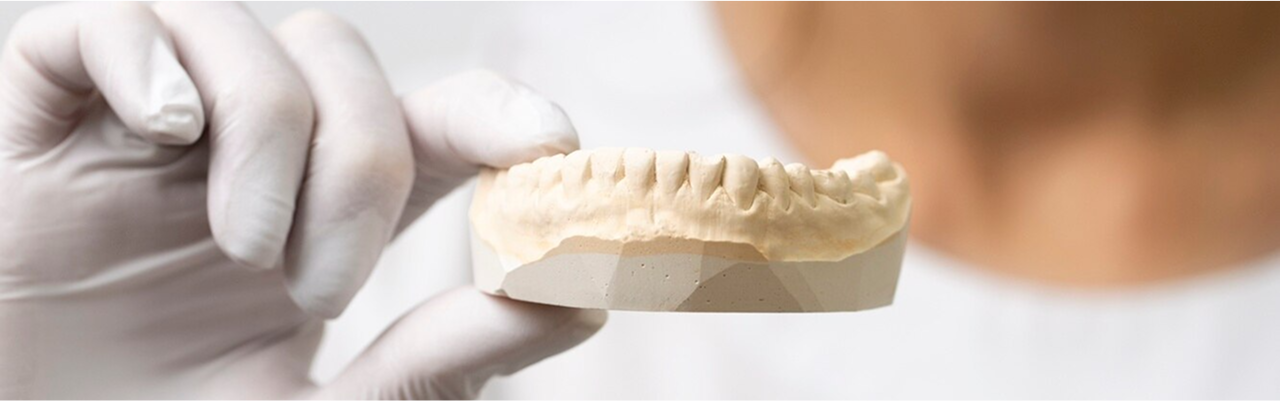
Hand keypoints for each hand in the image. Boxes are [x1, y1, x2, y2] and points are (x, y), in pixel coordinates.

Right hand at [0, 1, 603, 399]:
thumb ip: (434, 366)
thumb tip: (574, 303)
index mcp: (314, 212)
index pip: (426, 121)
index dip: (497, 113)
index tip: (550, 147)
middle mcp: (241, 151)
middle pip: (346, 66)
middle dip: (364, 164)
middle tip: (323, 286)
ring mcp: (140, 125)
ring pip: (248, 35)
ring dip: (274, 134)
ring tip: (245, 249)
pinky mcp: (39, 113)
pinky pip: (103, 17)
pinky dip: (147, 57)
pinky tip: (164, 134)